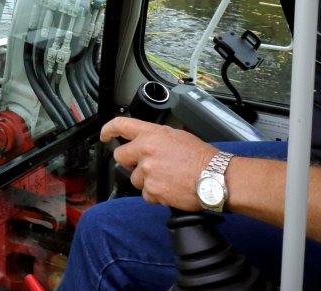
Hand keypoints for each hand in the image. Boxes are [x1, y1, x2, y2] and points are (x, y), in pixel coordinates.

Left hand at [103, 117, 218, 210]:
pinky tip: (170, 189)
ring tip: (167, 178)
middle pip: (121, 157)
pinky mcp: (152, 190)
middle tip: (146, 166)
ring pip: (135, 179)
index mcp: (152, 134)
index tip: (105, 136)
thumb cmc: (202, 158)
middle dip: (130, 163)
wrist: (215, 178)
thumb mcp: (177, 136)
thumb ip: (156, 138)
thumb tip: (146, 142)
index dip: (108, 130)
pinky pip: (146, 195)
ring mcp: (147, 172)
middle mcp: (146, 151)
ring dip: (146, 181)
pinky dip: (156, 195)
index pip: (121, 126)